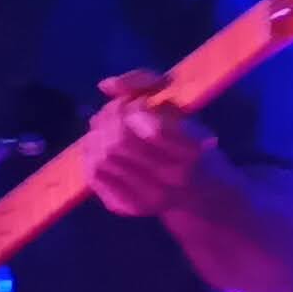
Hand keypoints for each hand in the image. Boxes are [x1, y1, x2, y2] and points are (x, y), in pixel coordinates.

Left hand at [80, 69, 217, 220]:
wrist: (202, 194)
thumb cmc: (192, 144)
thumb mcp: (185, 111)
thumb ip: (147, 86)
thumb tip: (106, 85)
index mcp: (194, 152)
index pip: (153, 130)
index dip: (134, 109)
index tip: (137, 103)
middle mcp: (172, 179)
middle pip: (119, 142)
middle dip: (110, 118)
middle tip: (115, 109)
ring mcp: (147, 197)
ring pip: (102, 158)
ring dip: (97, 134)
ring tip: (106, 124)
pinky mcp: (126, 207)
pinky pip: (93, 175)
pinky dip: (90, 153)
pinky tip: (98, 143)